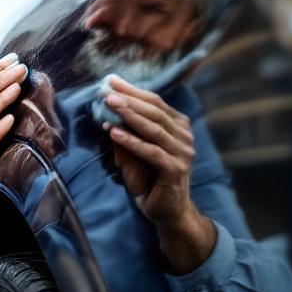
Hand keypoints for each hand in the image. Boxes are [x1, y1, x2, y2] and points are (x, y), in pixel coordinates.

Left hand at [102, 75, 214, 272]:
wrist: (166, 212)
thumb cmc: (150, 180)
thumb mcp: (135, 152)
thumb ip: (127, 131)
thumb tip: (107, 108)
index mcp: (178, 126)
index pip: (155, 102)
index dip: (133, 90)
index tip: (110, 80)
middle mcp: (185, 136)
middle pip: (155, 111)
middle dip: (129, 99)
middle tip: (106, 90)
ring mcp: (183, 152)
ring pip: (154, 128)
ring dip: (129, 115)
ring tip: (109, 104)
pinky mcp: (176, 169)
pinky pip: (152, 151)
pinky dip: (132, 141)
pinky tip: (114, 133)